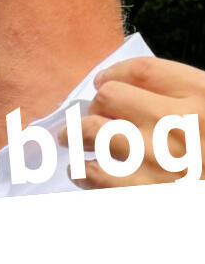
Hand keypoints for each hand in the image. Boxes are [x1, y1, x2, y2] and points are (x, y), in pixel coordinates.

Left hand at [72, 56, 204, 187]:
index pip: (140, 70)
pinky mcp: (143, 192)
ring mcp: (157, 160)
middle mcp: (176, 124)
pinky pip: (91, 173)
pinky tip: (85, 170)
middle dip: (96, 105)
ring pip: (88, 132)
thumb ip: (177, 94)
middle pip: (108, 97)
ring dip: (76, 135)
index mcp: (202, 98)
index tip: (104, 82)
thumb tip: (118, 85)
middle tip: (94, 116)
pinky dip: (82, 170)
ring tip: (71, 139)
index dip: (113, 74)